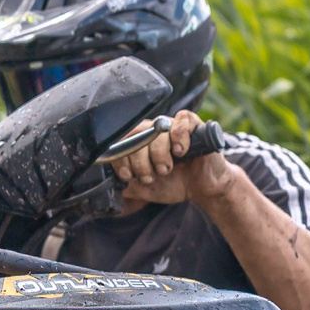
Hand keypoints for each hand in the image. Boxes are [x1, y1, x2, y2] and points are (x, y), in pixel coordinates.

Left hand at [109, 112, 233, 209]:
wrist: (203, 189)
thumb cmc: (175, 184)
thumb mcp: (144, 188)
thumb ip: (126, 184)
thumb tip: (107, 184)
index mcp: (140, 143)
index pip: (121, 141)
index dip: (120, 157)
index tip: (127, 175)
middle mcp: (154, 131)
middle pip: (136, 134)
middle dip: (139, 161)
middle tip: (150, 176)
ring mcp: (172, 126)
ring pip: (157, 131)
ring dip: (159, 154)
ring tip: (167, 169)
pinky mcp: (193, 125)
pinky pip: (181, 121)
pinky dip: (179, 137)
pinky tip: (180, 152)